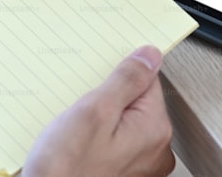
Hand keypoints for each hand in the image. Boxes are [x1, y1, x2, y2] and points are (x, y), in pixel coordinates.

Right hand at [22, 46, 175, 176]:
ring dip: (99, 121)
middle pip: (135, 103)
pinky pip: (113, 144)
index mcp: (155, 130)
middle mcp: (155, 151)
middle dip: (107, 100)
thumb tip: (149, 56)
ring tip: (76, 131)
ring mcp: (139, 166)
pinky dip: (96, 140)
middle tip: (81, 110)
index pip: (148, 81)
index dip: (119, 76)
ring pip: (122, 123)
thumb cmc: (66, 171)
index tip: (99, 81)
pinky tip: (77, 145)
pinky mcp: (122, 173)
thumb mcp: (94, 112)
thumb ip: (126, 80)